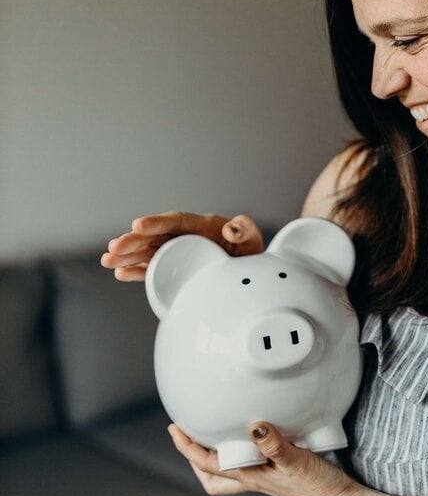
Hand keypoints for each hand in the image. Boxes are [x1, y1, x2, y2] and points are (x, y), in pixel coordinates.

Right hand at [100, 211, 262, 280]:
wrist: (249, 272)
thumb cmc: (249, 251)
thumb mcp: (252, 239)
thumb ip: (245, 229)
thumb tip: (231, 228)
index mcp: (200, 225)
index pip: (174, 221)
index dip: (155, 223)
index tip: (137, 225)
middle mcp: (183, 236)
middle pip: (154, 237)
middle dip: (133, 241)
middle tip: (113, 248)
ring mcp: (177, 252)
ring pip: (147, 252)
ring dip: (127, 256)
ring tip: (107, 261)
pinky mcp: (174, 269)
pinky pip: (152, 269)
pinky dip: (136, 272)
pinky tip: (120, 274)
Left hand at [167, 421, 361, 495]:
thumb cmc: (318, 487)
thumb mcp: (296, 462)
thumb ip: (274, 444)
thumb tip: (253, 425)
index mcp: (250, 477)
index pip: (208, 464)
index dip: (187, 448)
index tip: (174, 429)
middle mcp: (253, 478)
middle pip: (212, 476)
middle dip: (194, 458)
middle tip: (187, 435)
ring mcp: (265, 477)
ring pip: (229, 472)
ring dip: (216, 457)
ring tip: (213, 435)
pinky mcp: (279, 473)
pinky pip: (251, 462)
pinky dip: (243, 450)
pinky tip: (255, 435)